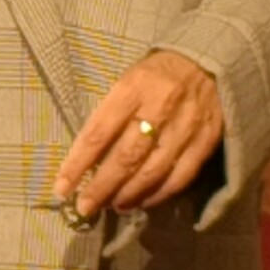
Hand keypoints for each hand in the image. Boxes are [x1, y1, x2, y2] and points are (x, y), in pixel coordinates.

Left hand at [53, 48, 222, 221]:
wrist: (207, 62)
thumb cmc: (156, 75)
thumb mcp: (127, 81)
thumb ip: (109, 115)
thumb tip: (87, 161)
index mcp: (133, 87)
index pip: (99, 132)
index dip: (78, 164)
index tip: (62, 188)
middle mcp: (160, 106)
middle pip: (126, 156)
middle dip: (102, 187)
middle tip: (85, 208)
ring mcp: (186, 125)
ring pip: (153, 170)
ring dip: (129, 194)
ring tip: (113, 206)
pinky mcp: (206, 141)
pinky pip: (180, 176)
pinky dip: (159, 194)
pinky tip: (143, 202)